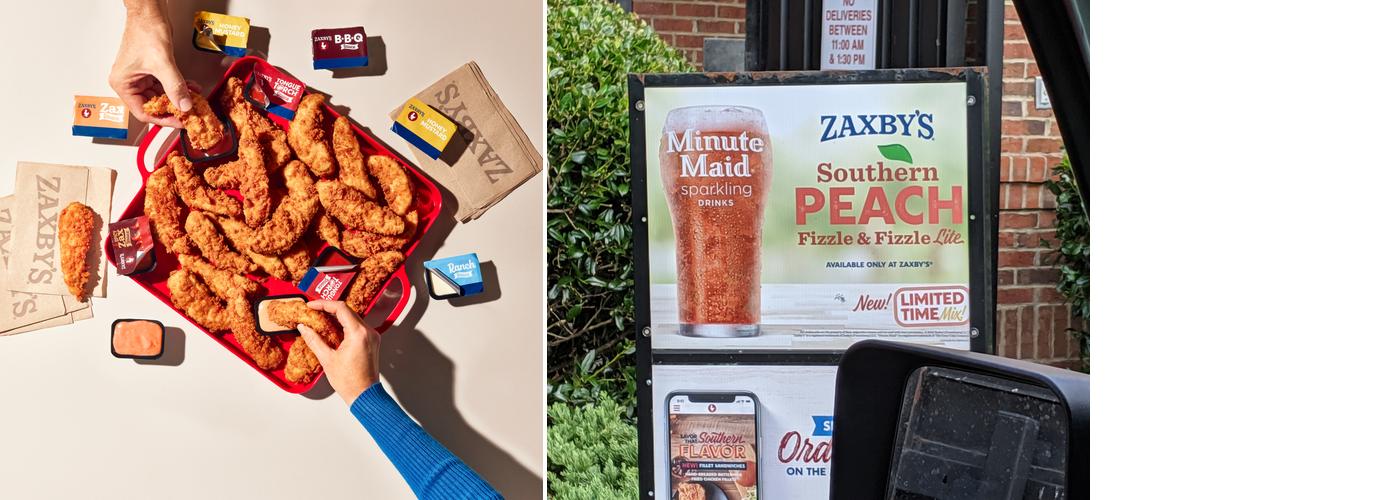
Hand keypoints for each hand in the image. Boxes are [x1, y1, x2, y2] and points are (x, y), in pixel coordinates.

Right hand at [109, 3, 190, 127]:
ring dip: (179, 98)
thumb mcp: (162, 63)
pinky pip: (166, 85)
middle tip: (191, 113)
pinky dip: (179, 87)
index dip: (163, 119)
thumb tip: (184, 105)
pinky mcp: (152, 70)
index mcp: (123, 84)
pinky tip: (192, 88)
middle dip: (174, 109)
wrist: (149, 14)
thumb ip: (174, 86)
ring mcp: (141, 76)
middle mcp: (130, 82)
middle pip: (154, 106)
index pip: (143, 112)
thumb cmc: (145, 32)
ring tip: (195, 101)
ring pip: (162, 96)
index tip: (180, 122)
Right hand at [299, 300, 381, 404]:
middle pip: (348, 311)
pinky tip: (332, 329)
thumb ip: (314, 340)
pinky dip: (344, 325)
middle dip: (329, 309)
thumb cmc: (349, 381)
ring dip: (337, 316)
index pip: (341, 308)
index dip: (324, 304)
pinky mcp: (372, 342)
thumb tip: (303, 327)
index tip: (311, 305)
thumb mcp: (327, 359)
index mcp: (358, 334)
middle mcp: (369, 332)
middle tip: (313, 311)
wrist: (364, 395)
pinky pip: (358, 327)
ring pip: (353, 318)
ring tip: (319, 319)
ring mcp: (373, 336)